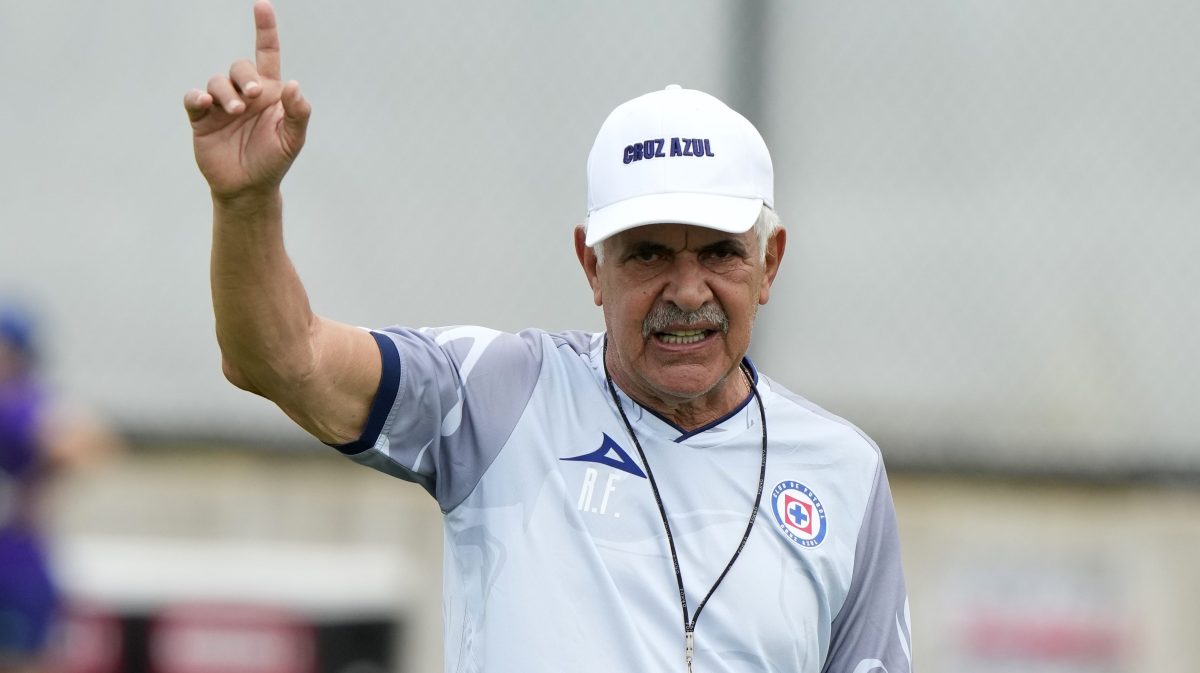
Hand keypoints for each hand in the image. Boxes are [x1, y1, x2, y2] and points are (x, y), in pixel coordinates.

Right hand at [183, 0, 310, 200]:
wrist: (248, 189)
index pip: (267, 54)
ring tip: (235, 111)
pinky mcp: (201, 119)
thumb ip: (299, 112)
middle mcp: (244, 94)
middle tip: (252, 96)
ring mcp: (221, 105)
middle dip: (244, 76)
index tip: (262, 5)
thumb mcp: (293, 139)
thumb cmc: (273, 161)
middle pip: (239, 67)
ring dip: (225, 93)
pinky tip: (205, 104)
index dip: (265, 29)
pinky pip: (193, 98)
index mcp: (269, 93)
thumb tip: (293, 84)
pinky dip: (198, 97)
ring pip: (217, 81)